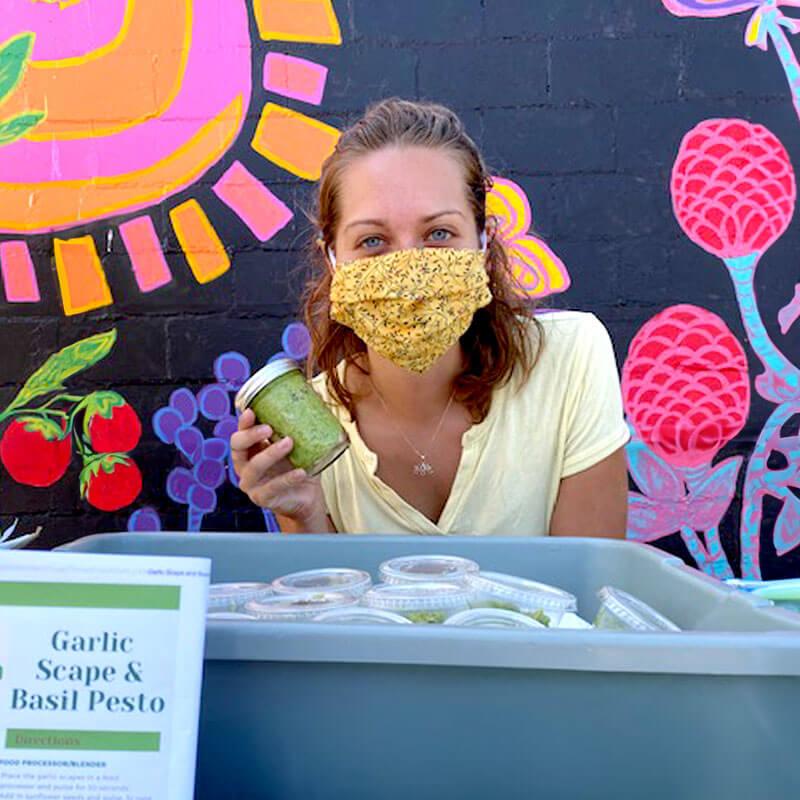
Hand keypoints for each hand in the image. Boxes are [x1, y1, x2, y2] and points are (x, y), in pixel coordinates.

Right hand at [230, 409, 328, 530]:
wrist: (307, 495)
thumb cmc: (298, 465)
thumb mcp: (299, 443)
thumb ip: (301, 423)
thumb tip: (315, 394)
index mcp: (250, 449)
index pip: (240, 432)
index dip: (243, 422)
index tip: (252, 411)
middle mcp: (245, 465)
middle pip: (237, 447)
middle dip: (250, 435)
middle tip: (269, 428)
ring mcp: (252, 483)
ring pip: (254, 467)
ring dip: (270, 453)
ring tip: (289, 443)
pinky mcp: (262, 498)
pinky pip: (272, 487)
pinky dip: (287, 478)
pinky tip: (301, 471)